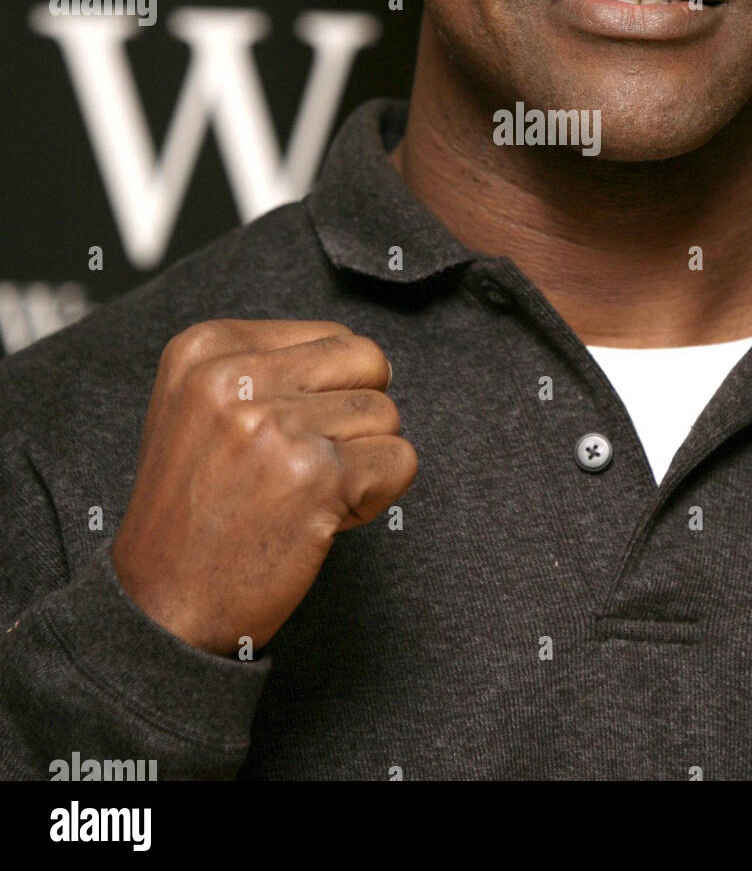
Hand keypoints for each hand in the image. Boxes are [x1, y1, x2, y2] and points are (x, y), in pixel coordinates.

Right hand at [112, 319, 415, 655]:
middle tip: (307, 466)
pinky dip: (378, 497)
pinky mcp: (316, 474)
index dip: (327, 393)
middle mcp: (235, 376)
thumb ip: (270, 369)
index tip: (279, 440)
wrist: (159, 607)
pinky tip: (321, 520)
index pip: (332, 336)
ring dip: (364, 462)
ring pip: (387, 413)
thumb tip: (369, 360)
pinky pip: (400, 460)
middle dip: (357, 417)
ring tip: (305, 497)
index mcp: (206, 348)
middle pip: (367, 362)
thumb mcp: (202, 408)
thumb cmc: (194, 512)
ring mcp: (274, 424)